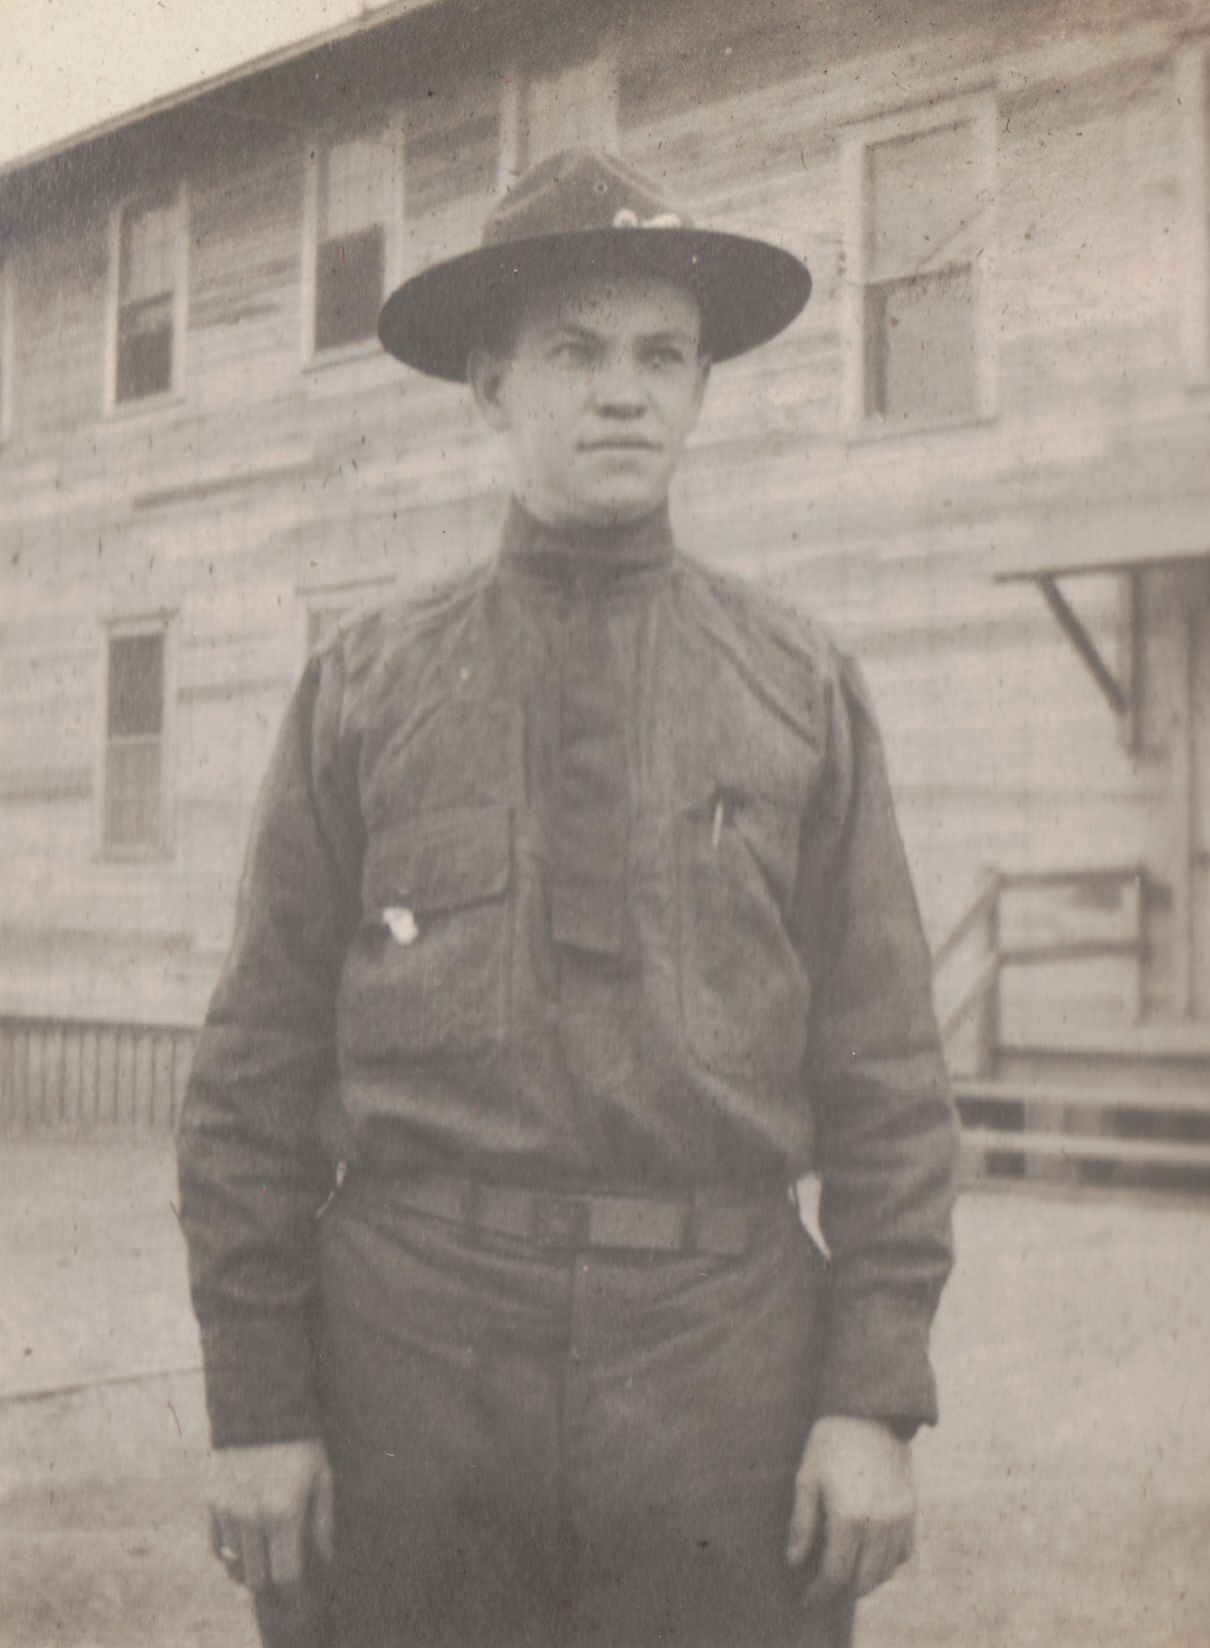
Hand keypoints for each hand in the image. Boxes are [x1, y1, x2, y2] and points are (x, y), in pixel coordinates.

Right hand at [207, 1439, 335, 1591]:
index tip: (298, 1588)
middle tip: (281, 1566)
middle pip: (256, 1578)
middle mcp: (251, 1518)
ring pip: (234, 1565)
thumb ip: (323, 1522)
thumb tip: (325, 1558)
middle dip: (271, 1578)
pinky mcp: (211, 1500)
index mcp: (283, 1514)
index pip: (285, 1576)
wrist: (262, 1405)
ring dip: (249, 1564)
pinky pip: (215, 1546)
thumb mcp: (323, 1477)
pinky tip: (244, 1538)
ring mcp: (227, 1510)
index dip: (293, 1590)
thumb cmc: (301, 1442)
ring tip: (264, 1549)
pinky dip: (229, 1550)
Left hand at [785, 1417, 915, 1604]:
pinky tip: (869, 1556)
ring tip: (844, 1574)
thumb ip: (802, 1524)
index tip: (807, 1598)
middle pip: (864, 1581)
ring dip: (865, 1580)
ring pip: (886, 1571)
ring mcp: (900, 1518)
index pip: (836, 1574)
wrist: (870, 1412)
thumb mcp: (807, 1477)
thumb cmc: (831, 1441)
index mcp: (850, 1516)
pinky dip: (887, 1563)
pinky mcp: (912, 1510)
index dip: (820, 1592)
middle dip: (841, 1592)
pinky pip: (904, 1552)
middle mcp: (880, 1523)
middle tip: (823, 1589)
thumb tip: (795, 1561)